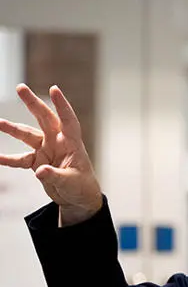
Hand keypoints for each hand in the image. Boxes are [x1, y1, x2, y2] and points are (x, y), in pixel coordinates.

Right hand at [0, 84, 101, 224]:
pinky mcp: (37, 161)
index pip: (68, 121)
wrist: (78, 198)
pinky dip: (8, 159)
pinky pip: (20, 158)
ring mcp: (46, 150)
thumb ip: (55, 175)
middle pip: (44, 119)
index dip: (62, 105)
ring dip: (13, 129)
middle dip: (32, 103)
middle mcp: (58, 142)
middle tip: (20, 87)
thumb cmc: (82, 187)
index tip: (54, 89)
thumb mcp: (71, 182)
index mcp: (72, 143)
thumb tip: (40, 171)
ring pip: (28, 135)